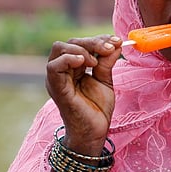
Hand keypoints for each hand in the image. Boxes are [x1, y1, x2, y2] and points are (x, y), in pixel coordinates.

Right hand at [46, 34, 121, 156]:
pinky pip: (53, 67)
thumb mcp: (105, 79)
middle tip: (110, 48)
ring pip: (60, 49)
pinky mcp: (56, 88)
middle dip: (92, 42)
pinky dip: (69, 59)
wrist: (95, 131)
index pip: (80, 43)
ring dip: (82, 48)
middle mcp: (62, 70)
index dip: (98, 39)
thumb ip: (107, 62)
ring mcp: (57, 78)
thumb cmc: (97, 108)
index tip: (116, 42)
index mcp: (72, 67)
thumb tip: (115, 44)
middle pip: (70, 42)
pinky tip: (86, 62)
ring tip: (97, 60)